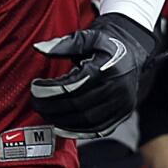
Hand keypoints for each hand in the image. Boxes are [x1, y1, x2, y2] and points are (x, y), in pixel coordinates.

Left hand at [30, 12, 155, 138]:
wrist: (132, 50)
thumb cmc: (105, 43)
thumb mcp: (86, 36)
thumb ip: (62, 44)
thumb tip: (38, 48)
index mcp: (108, 67)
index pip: (73, 85)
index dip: (50, 90)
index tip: (35, 88)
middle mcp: (118, 88)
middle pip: (79, 105)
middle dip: (53, 107)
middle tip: (36, 104)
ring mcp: (123, 104)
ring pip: (88, 121)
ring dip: (63, 122)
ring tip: (45, 115)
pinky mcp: (123, 114)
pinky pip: (98, 129)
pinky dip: (78, 131)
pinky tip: (61, 127)